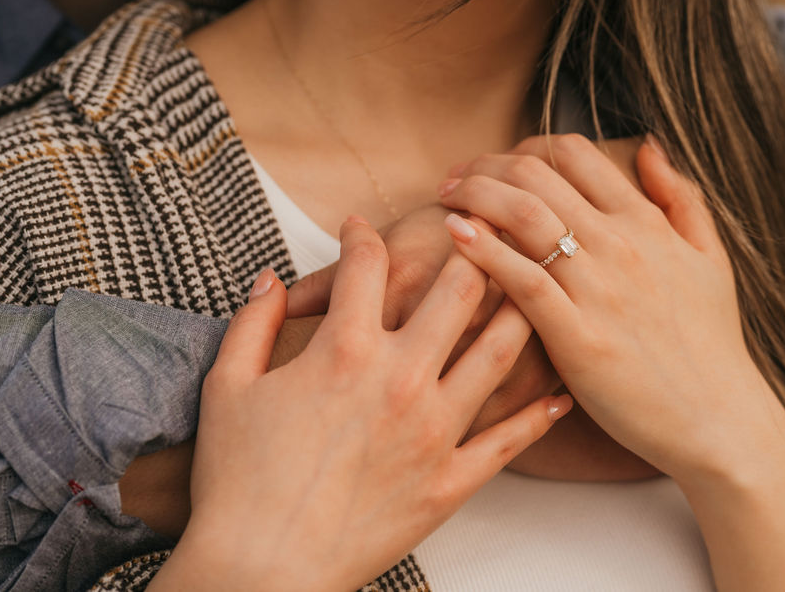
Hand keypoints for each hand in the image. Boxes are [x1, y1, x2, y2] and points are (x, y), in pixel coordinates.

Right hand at [149, 218, 570, 590]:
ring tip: (533, 286)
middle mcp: (401, 379)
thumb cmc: (237, 482)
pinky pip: (509, 439)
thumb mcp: (227, 387)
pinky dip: (538, 413)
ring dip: (520, 309)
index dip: (362, 234)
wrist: (263, 569)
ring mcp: (434, 430)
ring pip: (500, 351)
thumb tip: (269, 280)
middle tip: (479, 233)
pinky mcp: (452, 480)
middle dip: (472, 249)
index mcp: (344, 351)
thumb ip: (253, 323)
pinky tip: (557, 393)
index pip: (365, 265)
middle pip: (458, 290)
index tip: (362, 227)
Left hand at [436, 134, 784, 481]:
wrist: (719, 419)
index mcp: (647, 223)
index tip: (499, 165)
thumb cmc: (711, 342)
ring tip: (446, 198)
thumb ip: (681, 198)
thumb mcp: (711, 258)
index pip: (574, 154)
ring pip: (524, 216)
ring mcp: (599, 290)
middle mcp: (622, 245)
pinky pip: (523, 280)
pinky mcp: (579, 338)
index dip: (526, 148)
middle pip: (537, 176)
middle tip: (455, 178)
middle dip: (486, 166)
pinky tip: (456, 234)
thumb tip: (647, 145)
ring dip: (475, 195)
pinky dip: (484, 250)